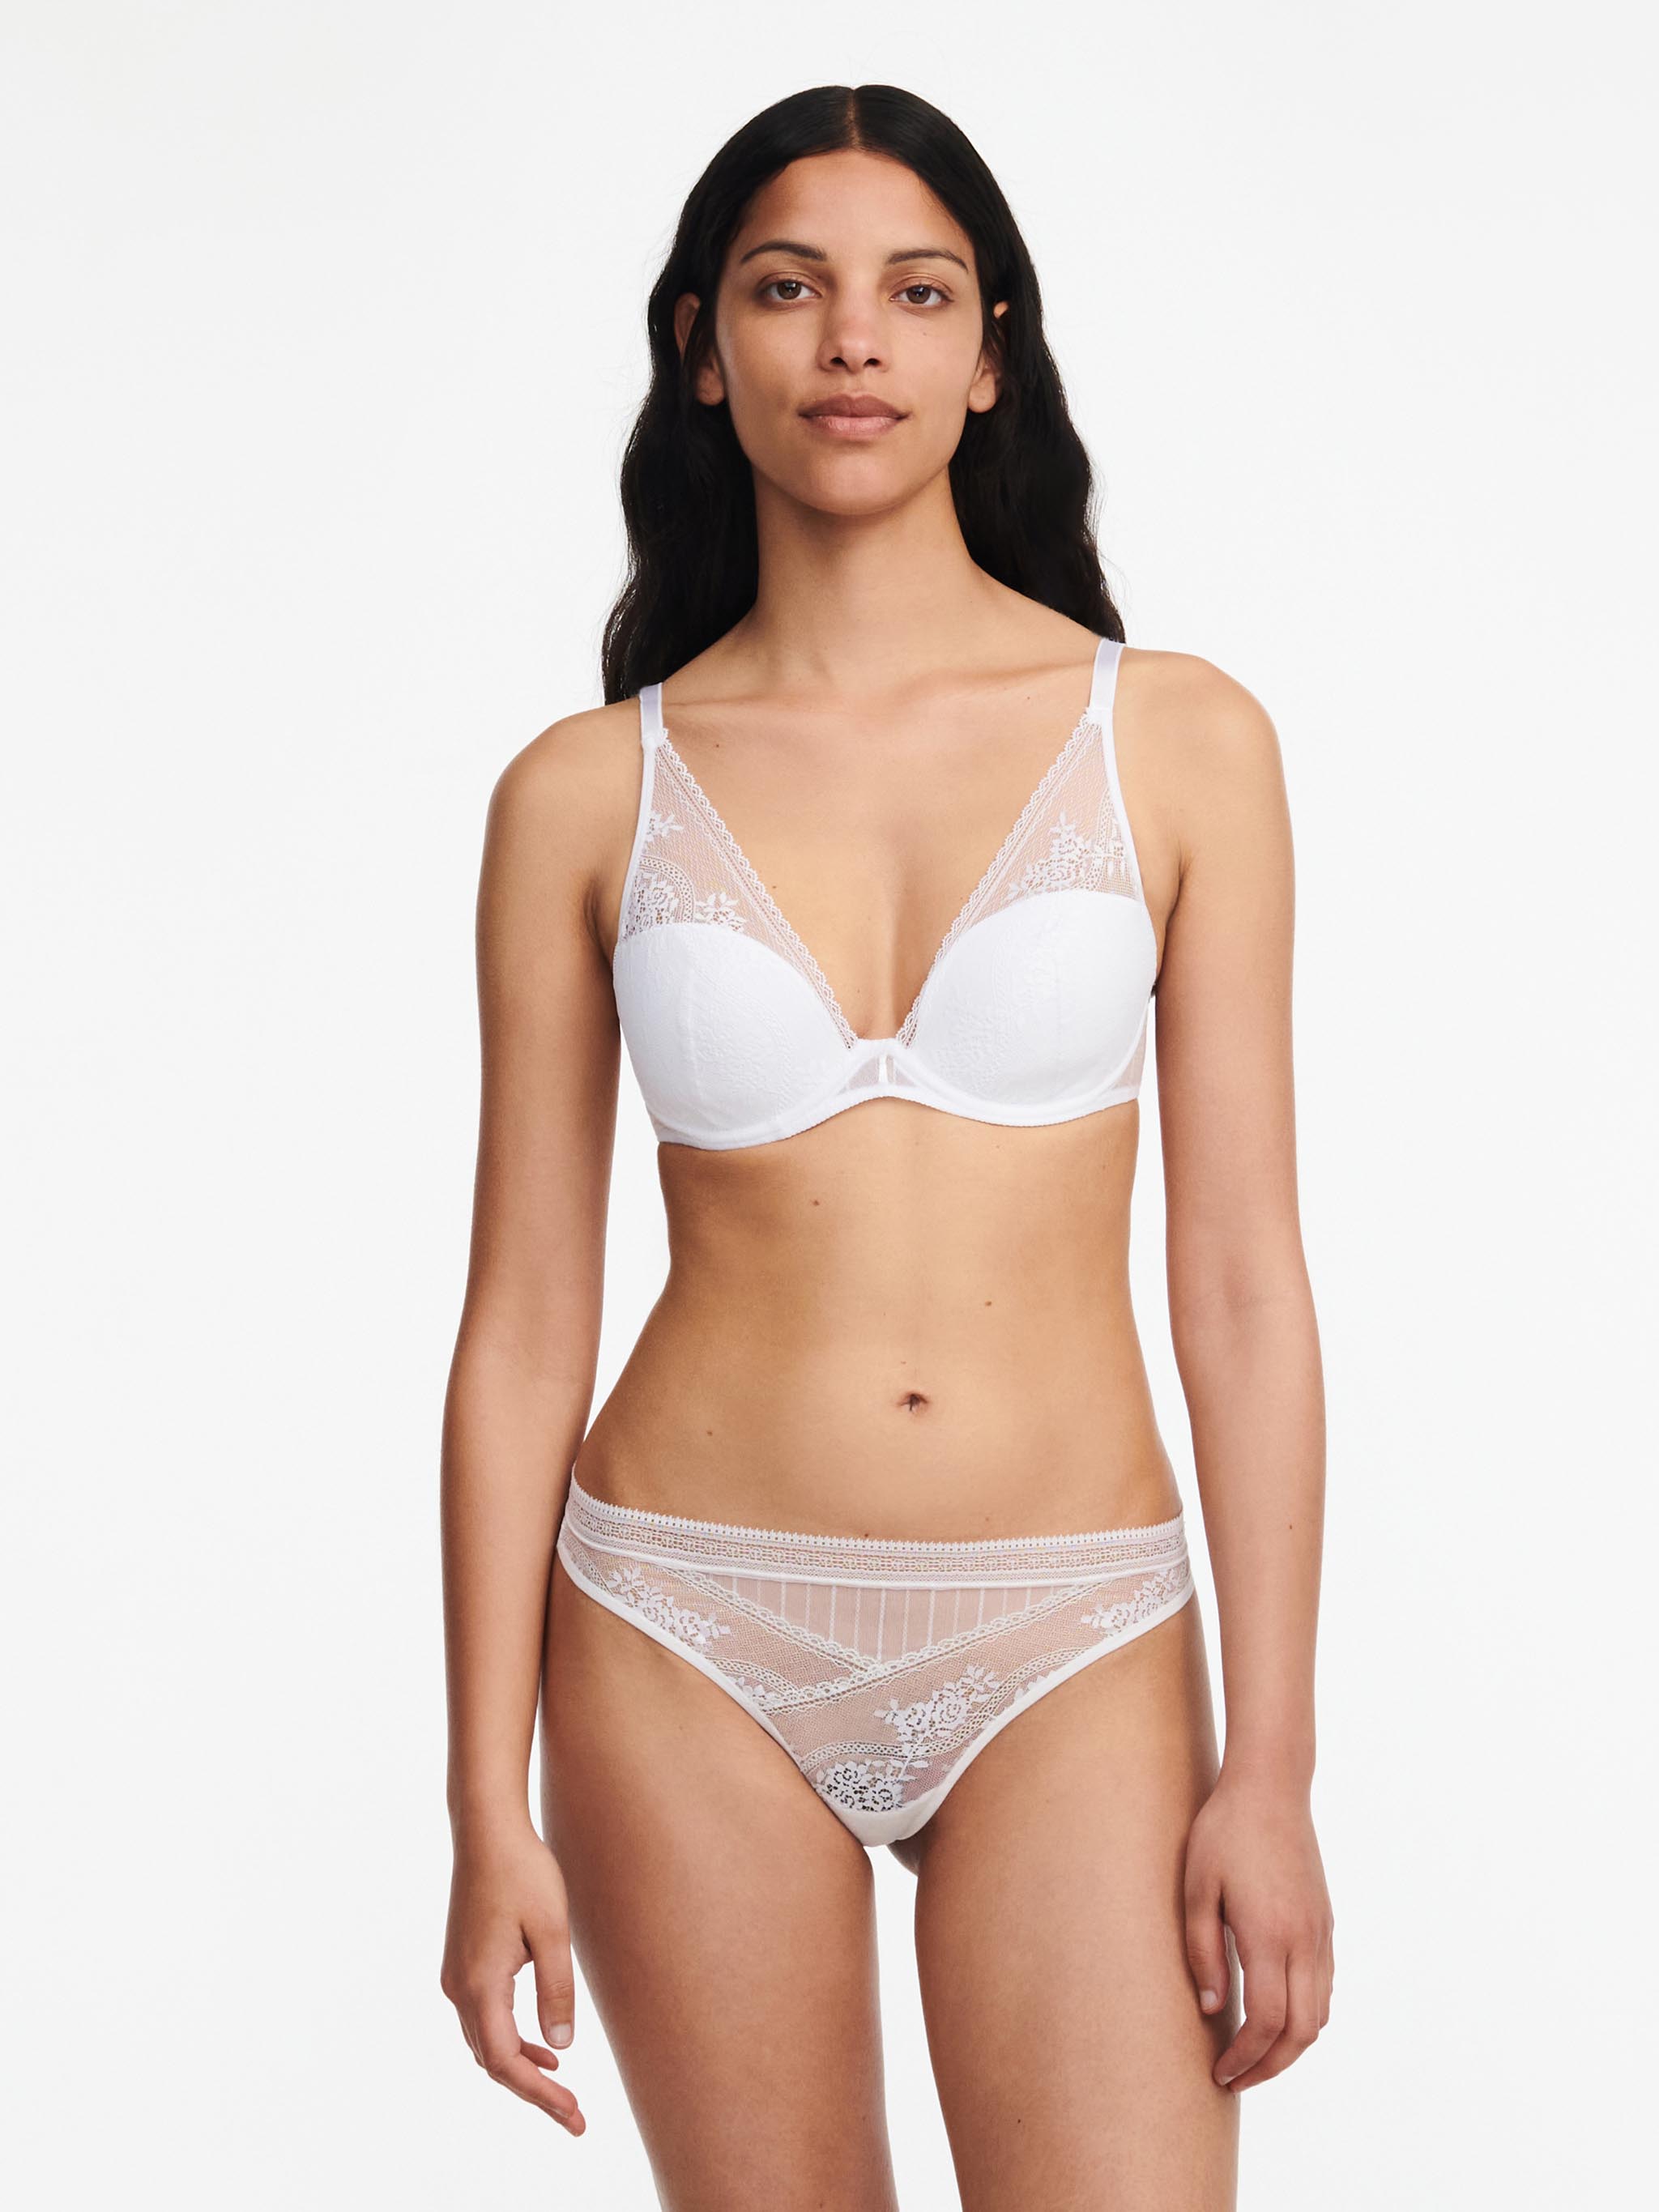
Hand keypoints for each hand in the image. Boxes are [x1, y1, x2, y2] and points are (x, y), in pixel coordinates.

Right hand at [440, 1818, 586, 2134]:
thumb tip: (561, 2047)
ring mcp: (456, 1977)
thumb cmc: (524, 1873)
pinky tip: (541, 2043)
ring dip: (521, 2067)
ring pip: (485, 2043)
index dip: (540, 2095)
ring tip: (563, 2088)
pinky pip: (484, 2020)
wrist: (487, 1830)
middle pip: (493, 2061)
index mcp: (481, 1986)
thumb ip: (556, 1990)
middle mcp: (459, 1989)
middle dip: (533, 2092)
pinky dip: (510, 2040)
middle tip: (574, 2117)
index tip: (573, 2115)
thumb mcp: (554, 1931)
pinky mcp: (462, 1964)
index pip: (507, 2062)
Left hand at [1182, 1768, 1333, 2091]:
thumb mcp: (1197, 1888)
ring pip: (1320, 2014)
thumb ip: (1203, 1952)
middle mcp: (1305, 1940)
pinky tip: (1275, 2013)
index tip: (1221, 2073)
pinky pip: (1324, 1986)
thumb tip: (1213, 2008)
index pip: (1267, 2023)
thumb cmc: (1224, 1831)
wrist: (1271, 1786)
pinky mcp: (1325, 1922)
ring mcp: (1321, 1932)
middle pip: (1302, 2032)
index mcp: (1270, 1935)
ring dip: (1291, 2045)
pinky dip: (1305, 2014)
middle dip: (1271, 2066)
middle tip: (1236, 2078)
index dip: (1245, 2058)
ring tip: (1253, 2054)